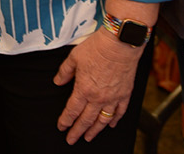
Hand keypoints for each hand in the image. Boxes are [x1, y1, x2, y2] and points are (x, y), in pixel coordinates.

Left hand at [53, 28, 144, 143]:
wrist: (121, 42)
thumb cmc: (98, 47)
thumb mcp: (74, 57)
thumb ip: (65, 72)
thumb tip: (57, 81)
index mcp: (83, 89)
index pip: (72, 111)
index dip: (65, 121)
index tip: (61, 127)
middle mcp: (98, 97)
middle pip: (86, 120)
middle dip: (77, 131)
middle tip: (71, 140)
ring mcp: (113, 97)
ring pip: (102, 120)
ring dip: (95, 131)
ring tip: (89, 138)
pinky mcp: (125, 94)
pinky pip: (120, 112)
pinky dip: (115, 120)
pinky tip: (111, 125)